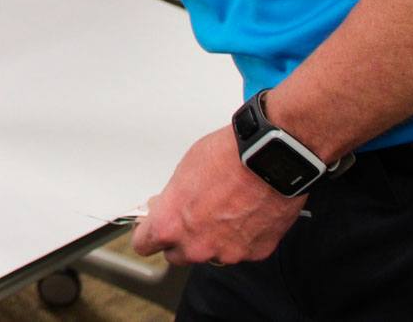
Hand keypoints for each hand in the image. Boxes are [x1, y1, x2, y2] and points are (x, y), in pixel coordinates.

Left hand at [131, 127, 308, 265]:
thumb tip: (171, 205)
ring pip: (211, 253)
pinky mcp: (255, 253)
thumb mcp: (183, 172)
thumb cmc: (227, 158)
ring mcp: (227, 253)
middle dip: (180, 239)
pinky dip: (241, 237)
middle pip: (177, 255)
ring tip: (225, 209)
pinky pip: (240, 249)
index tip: (151, 228)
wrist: (269, 159)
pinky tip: (246, 213)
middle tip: (191, 216)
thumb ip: (172, 200)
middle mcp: (196, 246)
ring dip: (213, 239)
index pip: (143, 245)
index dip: (147, 234)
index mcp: (170, 226)